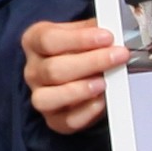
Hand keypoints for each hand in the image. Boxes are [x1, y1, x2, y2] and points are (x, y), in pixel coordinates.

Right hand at [20, 12, 121, 137]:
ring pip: (50, 97)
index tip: (106, 37)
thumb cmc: (78, 51)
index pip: (49, 40)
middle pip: (53, 69)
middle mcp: (33, 70)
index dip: (80, 39)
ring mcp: (40, 96)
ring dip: (80, 90)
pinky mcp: (54, 119)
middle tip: (117, 56)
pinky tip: (101, 101)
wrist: (78, 73)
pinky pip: (66, 121)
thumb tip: (118, 29)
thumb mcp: (83, 32)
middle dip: (91, 62)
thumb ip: (95, 29)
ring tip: (104, 82)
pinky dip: (86, 112)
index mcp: (34, 42)